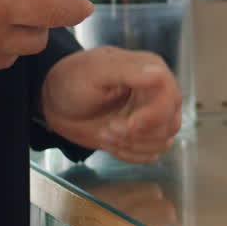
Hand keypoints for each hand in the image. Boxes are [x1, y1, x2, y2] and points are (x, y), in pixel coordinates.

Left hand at [41, 47, 181, 163]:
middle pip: (170, 123)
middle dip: (137, 134)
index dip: (153, 116)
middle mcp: (158, 93)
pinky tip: (110, 141)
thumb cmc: (72, 80)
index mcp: (151, 70)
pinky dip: (129, 154)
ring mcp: (152, 116)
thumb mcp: (96, 71)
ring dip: (131, 145)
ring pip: (163, 142)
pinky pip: (151, 154)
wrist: (56, 104)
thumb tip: (158, 74)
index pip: (170, 96)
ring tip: (106, 132)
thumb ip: (128, 71)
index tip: (129, 124)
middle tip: (109, 128)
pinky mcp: (143, 135)